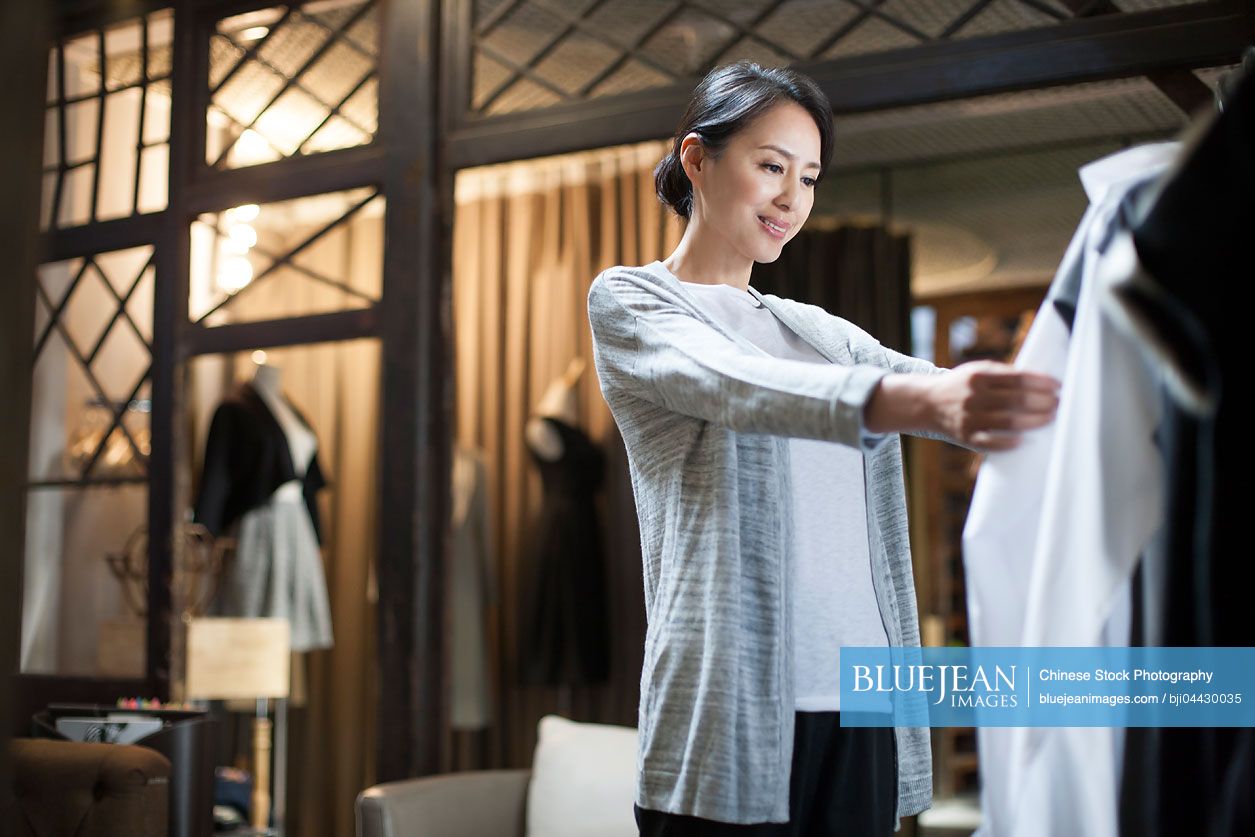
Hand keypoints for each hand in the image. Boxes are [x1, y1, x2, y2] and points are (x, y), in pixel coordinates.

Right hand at [925, 360, 1060, 450]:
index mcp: (979, 376)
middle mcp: (973, 396)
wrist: (928, 403)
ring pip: (1009, 421)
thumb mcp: (978, 371)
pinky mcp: (966, 436)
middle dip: (1043, 402)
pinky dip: (1009, 442)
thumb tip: (1042, 382)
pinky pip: (991, 442)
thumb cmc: (962, 386)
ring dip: (1035, 421)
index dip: (1042, 382)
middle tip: (1058, 404)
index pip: (1018, 378)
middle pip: (1017, 400)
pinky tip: (1024, 440)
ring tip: (1049, 418)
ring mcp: (969, 418)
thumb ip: (1004, 375)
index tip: (1058, 386)